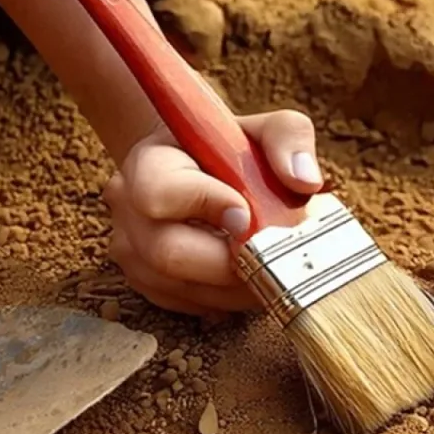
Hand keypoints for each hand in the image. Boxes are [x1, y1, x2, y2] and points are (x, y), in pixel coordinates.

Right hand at [101, 110, 323, 314]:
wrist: (194, 165)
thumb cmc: (228, 148)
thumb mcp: (262, 128)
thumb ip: (287, 138)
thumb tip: (305, 181)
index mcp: (148, 162)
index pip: (161, 193)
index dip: (209, 206)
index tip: (251, 214)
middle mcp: (127, 209)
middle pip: (169, 253)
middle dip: (231, 262)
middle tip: (273, 253)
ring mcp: (131, 251)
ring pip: (181, 288)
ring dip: (235, 287)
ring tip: (272, 266)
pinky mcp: (147, 283)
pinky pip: (188, 306)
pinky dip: (227, 299)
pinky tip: (250, 277)